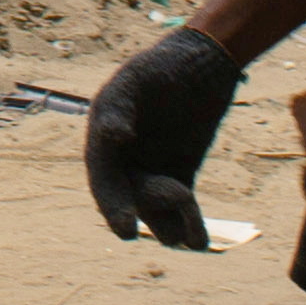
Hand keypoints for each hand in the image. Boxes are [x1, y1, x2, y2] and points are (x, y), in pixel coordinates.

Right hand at [83, 30, 245, 250]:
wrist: (202, 62)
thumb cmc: (162, 66)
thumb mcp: (135, 79)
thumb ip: (118, 108)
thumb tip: (113, 138)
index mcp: (104, 138)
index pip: (104, 178)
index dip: (112, 205)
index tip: (124, 228)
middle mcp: (124, 159)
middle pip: (127, 197)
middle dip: (137, 217)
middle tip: (150, 236)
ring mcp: (152, 168)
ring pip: (155, 209)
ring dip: (168, 224)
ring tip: (188, 235)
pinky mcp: (180, 174)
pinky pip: (182, 207)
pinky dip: (190, 224)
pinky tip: (199, 242)